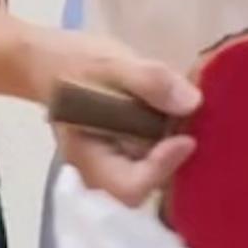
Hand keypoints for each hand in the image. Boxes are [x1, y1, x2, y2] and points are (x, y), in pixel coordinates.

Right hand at [33, 31, 201, 210]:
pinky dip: (174, 134)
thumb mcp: (111, 63)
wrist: (55, 61)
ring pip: (160, 169)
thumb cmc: (74, 63)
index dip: (161, 169)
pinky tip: (179, 107)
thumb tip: (191, 102)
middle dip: (175, 155)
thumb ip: (149, 80)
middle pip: (150, 184)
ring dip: (177, 143)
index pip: (130, 187)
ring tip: (186, 109)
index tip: (186, 139)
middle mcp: (104, 172)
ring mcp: (120, 163)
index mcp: (89, 159)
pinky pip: (159, 153)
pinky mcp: (133, 150)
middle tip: (192, 120)